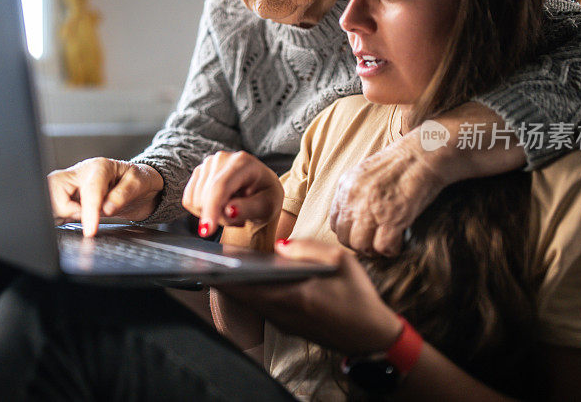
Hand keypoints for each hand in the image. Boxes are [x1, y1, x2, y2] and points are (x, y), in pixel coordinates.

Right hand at [47, 157, 163, 236]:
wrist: (138, 184)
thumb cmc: (138, 180)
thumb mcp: (138, 184)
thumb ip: (122, 195)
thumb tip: (106, 208)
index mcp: (99, 167)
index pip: (89, 190)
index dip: (88, 212)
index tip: (90, 231)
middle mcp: (80, 173)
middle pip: (55, 189)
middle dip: (66, 209)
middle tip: (84, 216)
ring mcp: (70, 184)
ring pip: (48, 198)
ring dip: (59, 213)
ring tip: (80, 215)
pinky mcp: (65, 196)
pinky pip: (50, 207)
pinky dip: (57, 216)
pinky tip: (71, 217)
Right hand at [182, 151, 282, 236]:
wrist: (258, 189)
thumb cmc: (265, 198)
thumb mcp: (266, 207)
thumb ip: (249, 209)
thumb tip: (228, 210)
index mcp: (243, 162)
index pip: (220, 187)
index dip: (212, 209)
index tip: (207, 231)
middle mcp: (222, 158)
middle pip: (206, 197)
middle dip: (220, 217)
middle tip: (240, 219)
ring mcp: (207, 164)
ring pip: (196, 201)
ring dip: (214, 214)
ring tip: (233, 210)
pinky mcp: (197, 173)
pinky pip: (189, 201)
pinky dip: (203, 210)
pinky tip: (220, 206)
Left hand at [216, 239, 401, 355]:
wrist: (372, 337)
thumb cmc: (359, 298)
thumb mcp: (342, 261)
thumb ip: (307, 249)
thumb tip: (279, 244)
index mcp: (293, 296)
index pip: (247, 287)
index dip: (225, 274)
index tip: (208, 261)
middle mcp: (283, 313)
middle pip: (243, 295)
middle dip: (225, 277)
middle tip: (208, 259)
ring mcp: (285, 323)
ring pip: (250, 302)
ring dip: (237, 285)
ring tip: (222, 263)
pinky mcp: (289, 326)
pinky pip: (262, 307)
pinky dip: (251, 293)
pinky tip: (247, 278)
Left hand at [329, 129, 445, 255]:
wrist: (423, 155)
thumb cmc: (400, 162)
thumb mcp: (366, 172)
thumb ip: (355, 192)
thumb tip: (352, 214)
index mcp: (346, 186)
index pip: (335, 222)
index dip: (348, 232)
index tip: (361, 234)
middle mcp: (354, 198)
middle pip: (344, 237)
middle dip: (358, 244)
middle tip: (373, 243)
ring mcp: (371, 209)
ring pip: (360, 245)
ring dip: (373, 249)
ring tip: (385, 243)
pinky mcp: (392, 218)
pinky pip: (383, 247)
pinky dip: (391, 250)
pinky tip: (398, 242)